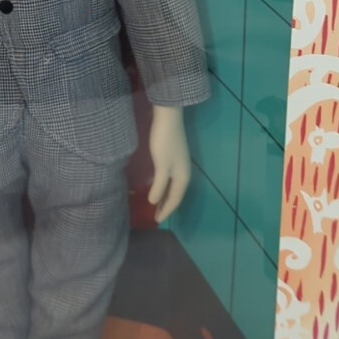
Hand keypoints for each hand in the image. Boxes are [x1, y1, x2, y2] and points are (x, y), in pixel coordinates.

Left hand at [147, 103, 191, 222]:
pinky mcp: (174, 157)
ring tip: (156, 206)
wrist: (168, 117)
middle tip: (156, 216)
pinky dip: (164, 187)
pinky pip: (170, 179)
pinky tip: (158, 187)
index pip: (175, 200)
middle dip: (167, 206)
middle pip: (176, 195)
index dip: (166, 211)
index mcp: (183, 177)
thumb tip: (154, 202)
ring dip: (165, 197)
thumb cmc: (164, 142)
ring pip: (173, 187)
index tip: (156, 221)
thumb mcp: (161, 166)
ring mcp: (179, 164)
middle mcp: (184, 173)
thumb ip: (159, 186)